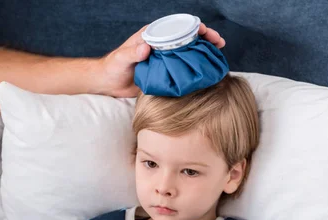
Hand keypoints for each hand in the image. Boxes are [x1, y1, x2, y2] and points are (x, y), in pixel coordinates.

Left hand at [97, 22, 225, 97]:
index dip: (193, 27)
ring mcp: (164, 59)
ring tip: (218, 56)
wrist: (109, 84)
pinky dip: (194, 69)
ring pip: (188, 53)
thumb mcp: (121, 58)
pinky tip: (205, 72)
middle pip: (187, 38)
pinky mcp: (165, 74)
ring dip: (203, 54)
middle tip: (219, 43)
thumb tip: (146, 47)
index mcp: (153, 36)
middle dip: (205, 38)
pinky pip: (182, 70)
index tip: (205, 31)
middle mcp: (161, 45)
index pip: (177, 27)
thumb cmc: (112, 67)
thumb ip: (132, 53)